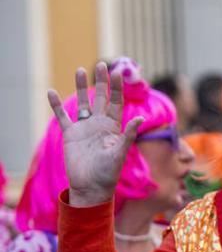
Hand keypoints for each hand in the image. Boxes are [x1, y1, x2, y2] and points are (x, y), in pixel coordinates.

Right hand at [48, 63, 142, 205]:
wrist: (91, 187)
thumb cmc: (108, 173)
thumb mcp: (120, 153)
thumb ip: (128, 135)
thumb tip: (140, 119)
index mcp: (114, 127)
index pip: (117, 102)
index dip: (117, 88)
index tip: (118, 72)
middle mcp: (100, 124)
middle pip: (101, 98)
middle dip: (102, 81)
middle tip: (102, 64)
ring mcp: (84, 128)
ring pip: (82, 102)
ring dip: (80, 87)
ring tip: (80, 69)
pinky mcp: (70, 135)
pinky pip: (62, 116)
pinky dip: (56, 105)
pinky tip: (50, 91)